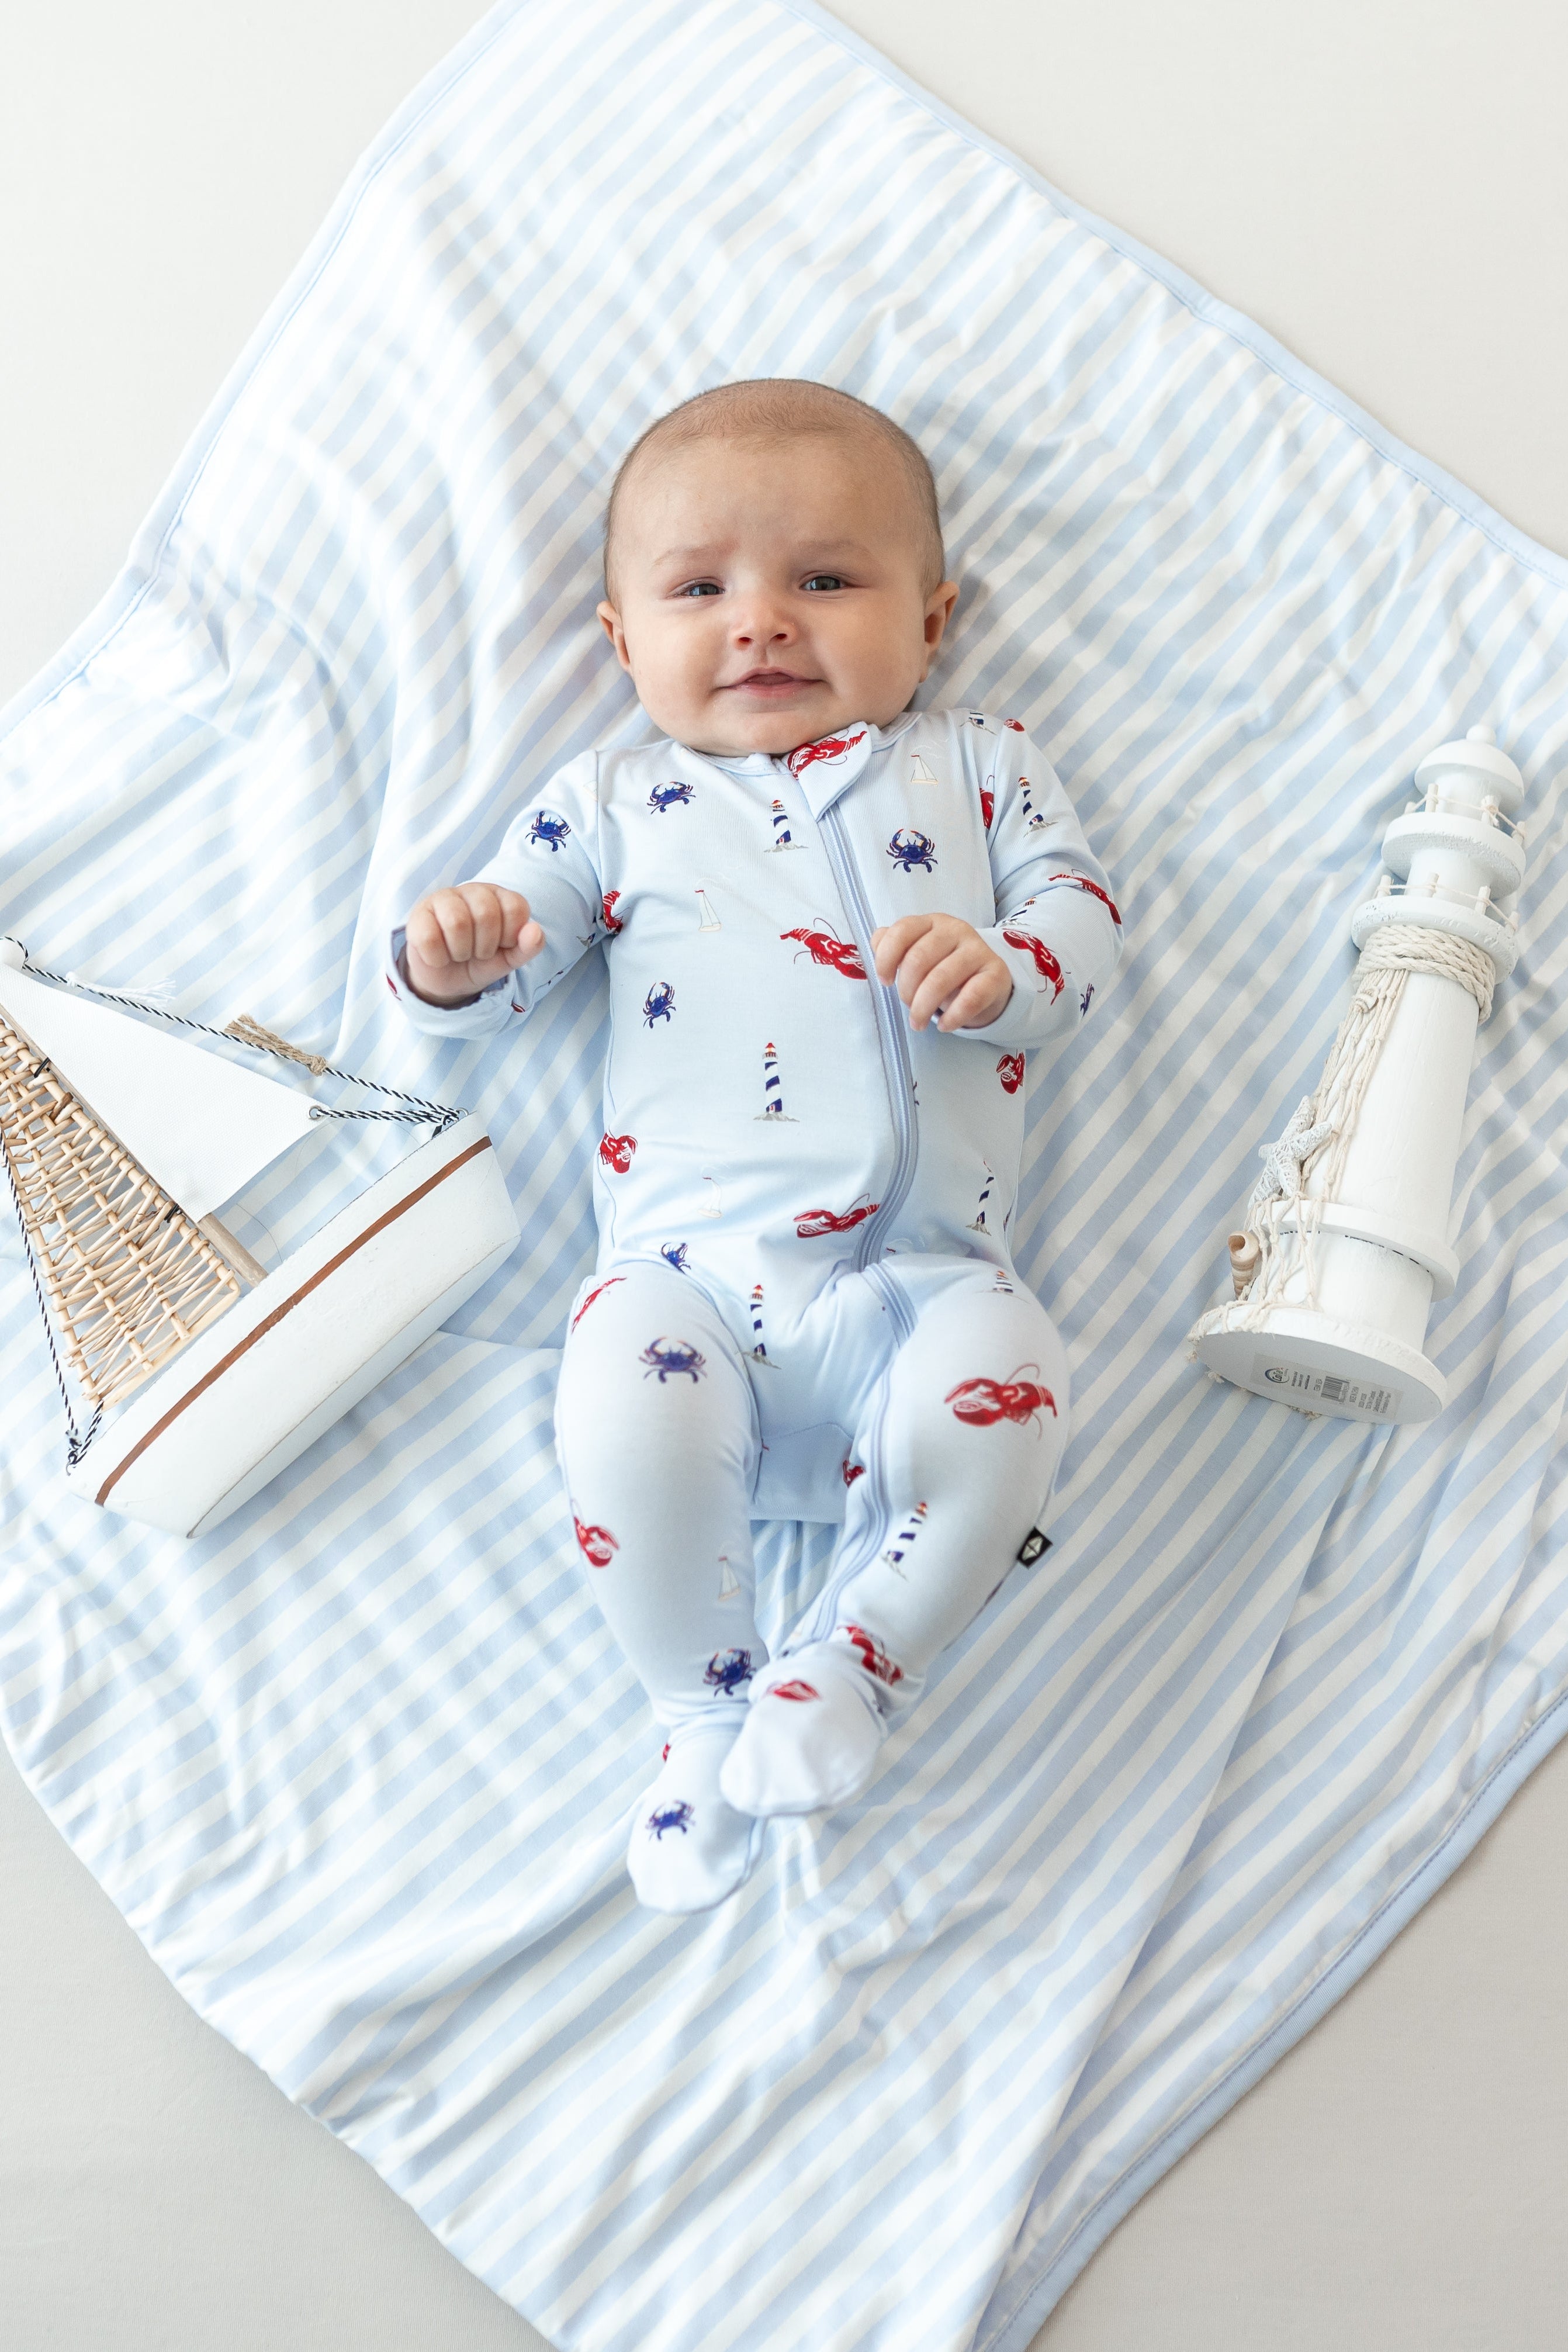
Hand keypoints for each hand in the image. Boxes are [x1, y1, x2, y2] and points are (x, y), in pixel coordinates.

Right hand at [403, 883, 542, 1004]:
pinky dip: (438, 958)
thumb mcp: (509, 958)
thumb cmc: (480, 961)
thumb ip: (528, 946)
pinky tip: (439, 956)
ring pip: (457, 923)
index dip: (510, 936)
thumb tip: (535, 930)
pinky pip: (429, 938)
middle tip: (477, 952)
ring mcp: (443, 899)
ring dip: (461, 952)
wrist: (447, 979)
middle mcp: (472, 891)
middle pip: (486, 914)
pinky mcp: (418, 914)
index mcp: (499, 896)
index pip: (516, 907)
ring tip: (459, 954)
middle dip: (485, 946)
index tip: (501, 945)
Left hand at [871, 914, 1012, 1031]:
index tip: (885, 982)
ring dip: (923, 1008)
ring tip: (918, 1023)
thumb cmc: (942, 967)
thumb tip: (877, 943)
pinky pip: (971, 997)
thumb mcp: (917, 953)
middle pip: (918, 959)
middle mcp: (955, 930)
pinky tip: (944, 1025)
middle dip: (906, 990)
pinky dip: (953, 1017)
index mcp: (931, 923)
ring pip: (940, 980)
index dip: (886, 959)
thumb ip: (892, 945)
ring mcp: (978, 950)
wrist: (986, 983)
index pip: (902, 931)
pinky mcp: (996, 973)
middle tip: (907, 1006)